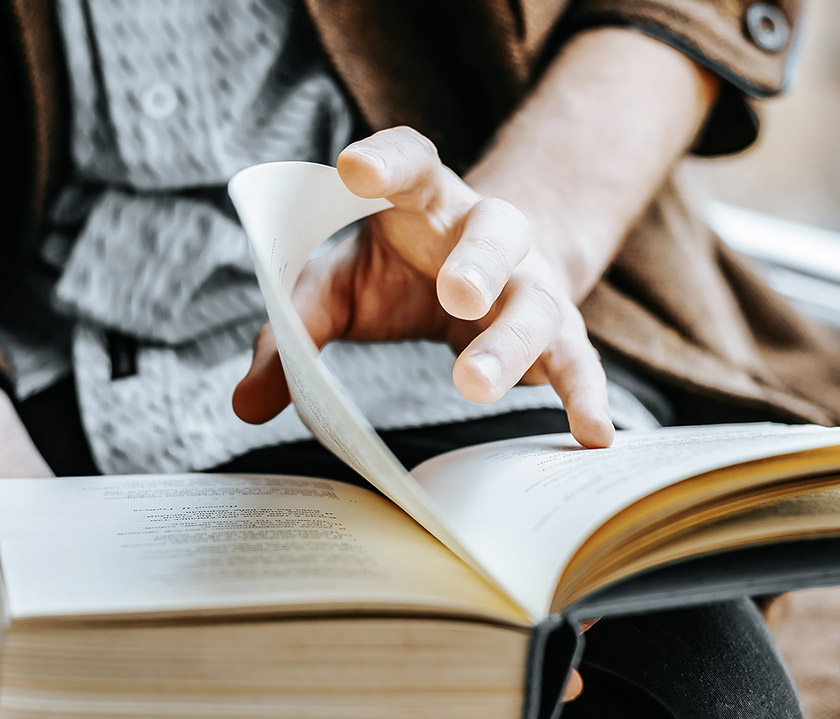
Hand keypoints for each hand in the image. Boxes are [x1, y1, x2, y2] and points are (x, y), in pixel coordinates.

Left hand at [232, 127, 614, 448]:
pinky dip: (586, 396)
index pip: (412, 164)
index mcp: (426, 201)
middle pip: (494, 233)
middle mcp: (489, 232)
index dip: (387, 163)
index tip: (353, 170)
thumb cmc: (398, 273)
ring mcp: (530, 282)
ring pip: (534, 304)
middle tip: (457, 296)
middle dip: (478, 264)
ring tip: (472, 384)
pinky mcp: (558, 331)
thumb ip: (293, 332)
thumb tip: (246, 402)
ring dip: (509, 343)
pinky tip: (593, 435)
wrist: (483, 275)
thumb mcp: (338, 288)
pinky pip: (577, 362)